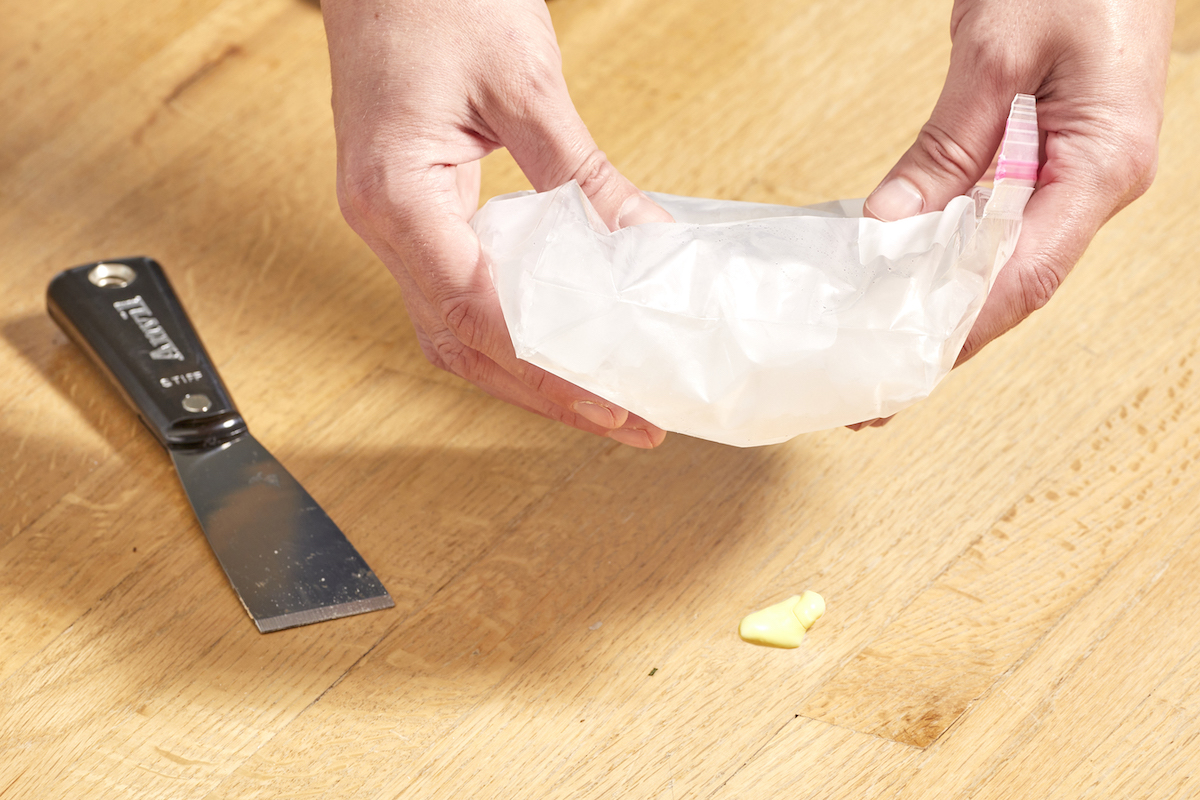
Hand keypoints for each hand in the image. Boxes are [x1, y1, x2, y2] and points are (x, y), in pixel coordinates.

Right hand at [321, 0, 671, 447]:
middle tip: (621, 419)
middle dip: (542, 391)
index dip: (543, 365)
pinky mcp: (411, 214)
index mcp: (394, 195)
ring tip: (599, 398)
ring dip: (526, 372)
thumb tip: (644, 246)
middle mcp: (381, 223)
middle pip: (459, 342)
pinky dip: (511, 329)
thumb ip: (584, 176)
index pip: (471, 308)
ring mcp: (390, 223)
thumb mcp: (525, 85)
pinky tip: (560, 342)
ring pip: (454, 330)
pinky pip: (457, 292)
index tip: (606, 399)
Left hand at [864, 0, 1172, 365]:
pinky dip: (953, 257)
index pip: (1025, 275)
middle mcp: (1099, 182)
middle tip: (880, 392)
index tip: (904, 369)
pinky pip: (1001, 224)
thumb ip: (946, 146)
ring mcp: (1080, 174)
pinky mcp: (1055, 157)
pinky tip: (909, 284)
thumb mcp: (994, 51)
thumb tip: (890, 229)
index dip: (962, 330)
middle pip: (1017, 284)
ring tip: (885, 354)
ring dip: (948, 306)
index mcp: (1101, 164)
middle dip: (948, 339)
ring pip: (1007, 261)